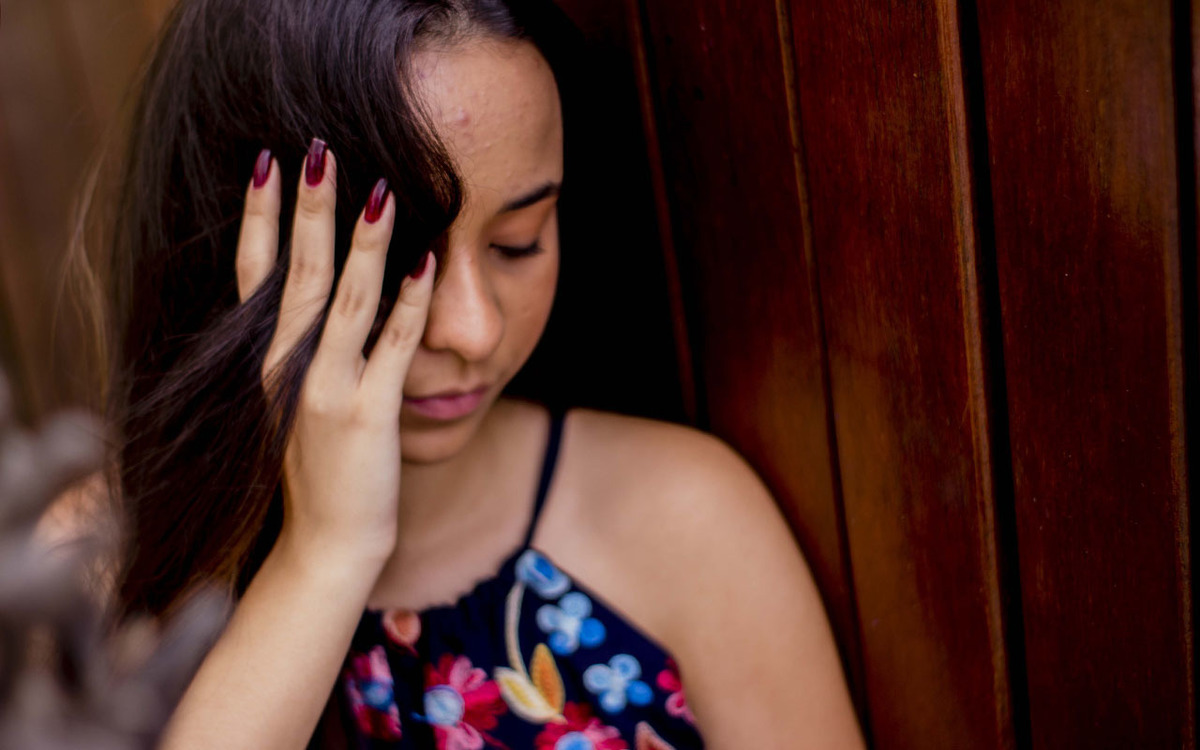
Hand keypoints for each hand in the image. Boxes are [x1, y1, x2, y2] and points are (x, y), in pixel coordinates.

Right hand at [234, 141, 434, 559]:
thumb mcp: (298, 402)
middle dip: (306, 210)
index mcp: (268, 360)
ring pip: (344, 301)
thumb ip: (304, 350)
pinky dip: (409, 303)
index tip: (263, 161)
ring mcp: (326, 390)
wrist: (326, 545)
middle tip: (313, 148)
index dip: (257, 217)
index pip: (256, 274)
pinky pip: (392, 348)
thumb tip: (333, 293)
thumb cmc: (319, 470)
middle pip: (296, 273)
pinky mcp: (368, 414)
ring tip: (376, 188)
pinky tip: (425, 261)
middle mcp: (288, 367)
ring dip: (363, 243)